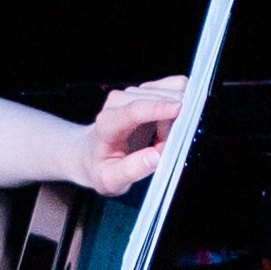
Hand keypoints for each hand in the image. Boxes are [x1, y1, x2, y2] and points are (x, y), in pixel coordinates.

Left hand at [75, 75, 186, 196]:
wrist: (91, 152)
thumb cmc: (102, 167)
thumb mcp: (111, 180)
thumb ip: (133, 170)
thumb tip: (156, 157)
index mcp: (107, 123)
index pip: (134, 110)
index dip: (157, 108)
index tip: (179, 109)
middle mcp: (118, 101)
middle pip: (157, 100)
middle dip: (173, 123)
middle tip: (164, 147)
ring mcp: (133, 92)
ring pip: (169, 92)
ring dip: (176, 117)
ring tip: (161, 139)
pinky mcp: (146, 89)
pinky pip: (174, 89)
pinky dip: (178, 106)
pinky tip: (167, 124)